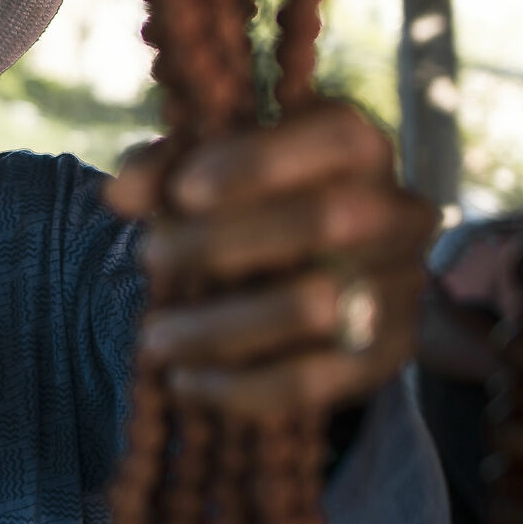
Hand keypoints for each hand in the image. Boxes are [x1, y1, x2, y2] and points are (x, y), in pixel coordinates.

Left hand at [106, 102, 435, 417]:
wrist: (317, 272)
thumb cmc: (250, 201)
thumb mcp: (209, 168)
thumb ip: (164, 168)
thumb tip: (121, 193)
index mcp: (361, 145)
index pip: (336, 137)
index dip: (259, 161)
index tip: (182, 192)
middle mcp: (398, 210)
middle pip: (326, 220)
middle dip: (223, 242)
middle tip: (149, 256)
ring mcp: (401, 285)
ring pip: (318, 307)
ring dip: (221, 327)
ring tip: (154, 337)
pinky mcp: (386, 354)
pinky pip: (317, 380)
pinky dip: (241, 387)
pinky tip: (186, 381)